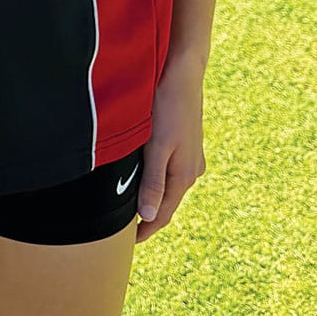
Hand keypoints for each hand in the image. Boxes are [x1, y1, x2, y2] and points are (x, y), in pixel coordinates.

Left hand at [135, 60, 205, 243]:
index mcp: (184, 175)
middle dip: (149, 217)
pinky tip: (144, 177)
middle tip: (125, 229)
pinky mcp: (185, 143)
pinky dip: (157, 181)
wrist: (182, 72)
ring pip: (169, 186)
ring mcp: (190, 156)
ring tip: (132, 207)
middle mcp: (191, 169)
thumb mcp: (158, 146)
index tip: (129, 243)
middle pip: (167, 202)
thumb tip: (148, 217)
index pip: (163, 213)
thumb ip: (153, 182)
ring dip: (153, 198)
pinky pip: (170, 171)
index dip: (147, 230)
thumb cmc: (168, 106)